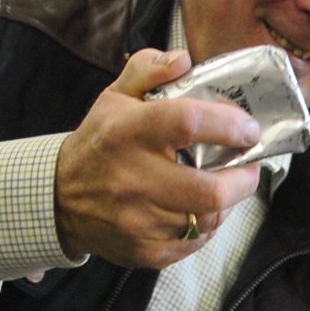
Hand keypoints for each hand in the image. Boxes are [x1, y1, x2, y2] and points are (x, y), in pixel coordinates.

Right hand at [54, 48, 262, 268]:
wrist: (60, 199)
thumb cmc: (100, 143)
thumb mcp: (115, 96)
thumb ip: (149, 69)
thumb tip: (184, 59)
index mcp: (128, 132)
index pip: (188, 123)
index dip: (229, 125)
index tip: (249, 129)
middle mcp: (133, 179)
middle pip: (211, 190)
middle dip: (244, 179)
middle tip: (249, 166)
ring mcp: (139, 220)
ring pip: (208, 219)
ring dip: (227, 202)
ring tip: (227, 185)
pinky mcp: (145, 251)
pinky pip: (195, 242)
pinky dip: (207, 226)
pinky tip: (202, 210)